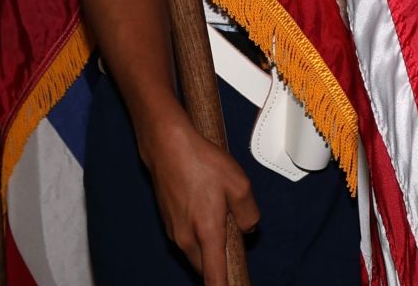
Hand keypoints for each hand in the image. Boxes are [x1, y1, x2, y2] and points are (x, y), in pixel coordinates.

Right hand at [139, 114, 260, 284]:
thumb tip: (249, 228)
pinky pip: (188, 237)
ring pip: (196, 252)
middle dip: (220, 265)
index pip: (215, 278)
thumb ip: (249, 214)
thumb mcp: (240, 185)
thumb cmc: (201, 162)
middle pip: (205, 268)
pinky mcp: (168, 221)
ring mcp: (174, 231)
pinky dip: (200, 234)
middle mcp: (186, 238)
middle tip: (235, 247)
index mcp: (206, 234)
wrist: (168, 146)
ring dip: (210, 247)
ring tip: (222, 218)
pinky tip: (207, 209)